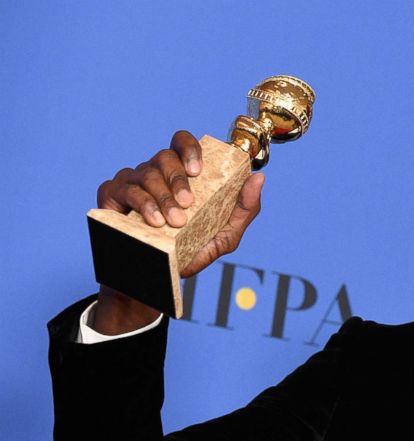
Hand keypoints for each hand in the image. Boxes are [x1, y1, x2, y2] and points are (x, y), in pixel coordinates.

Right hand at [90, 131, 264, 333]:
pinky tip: (152, 220)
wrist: (156, 280)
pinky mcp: (111, 197)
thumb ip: (244, 208)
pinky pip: (122, 189)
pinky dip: (140, 202)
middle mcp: (155, 173)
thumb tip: (259, 178)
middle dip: (177, 179)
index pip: (182, 143)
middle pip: (163, 157)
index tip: (197, 170)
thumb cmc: (191, 251)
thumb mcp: (225, 235)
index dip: (189, 148)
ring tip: (172, 221)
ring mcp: (131, 183)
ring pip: (145, 174)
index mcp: (180, 174)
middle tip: (188, 205)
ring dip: (161, 197)